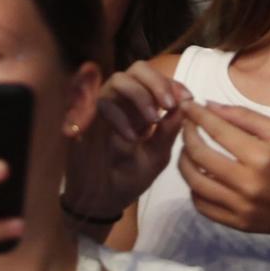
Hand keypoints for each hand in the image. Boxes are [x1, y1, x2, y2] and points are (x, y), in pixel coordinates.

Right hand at [64, 62, 190, 221]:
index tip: (187, 98)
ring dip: (138, 94)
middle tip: (168, 105)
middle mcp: (122, 101)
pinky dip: (116, 115)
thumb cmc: (131, 176)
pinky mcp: (82, 122)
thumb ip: (169, 130)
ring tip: (152, 120)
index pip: (156, 79)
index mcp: (141, 106)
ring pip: (116, 81)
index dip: (172, 83)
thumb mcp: (157, 155)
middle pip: (137, 69)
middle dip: (156, 82)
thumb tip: (186, 104)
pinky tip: (130, 137)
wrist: (103, 201)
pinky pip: (94, 103)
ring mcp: (101, 109)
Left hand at [177, 103, 269, 238]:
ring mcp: (241, 208)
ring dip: (184, 161)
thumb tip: (211, 107)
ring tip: (188, 149)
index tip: (188, 105)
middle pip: (199, 155)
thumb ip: (246, 117)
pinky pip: (202, 206)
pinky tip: (200, 175)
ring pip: (194, 183)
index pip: (217, 130)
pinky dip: (194, 188)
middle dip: (187, 134)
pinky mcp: (238, 224)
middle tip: (187, 124)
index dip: (198, 115)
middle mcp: (247, 184)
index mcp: (262, 157)